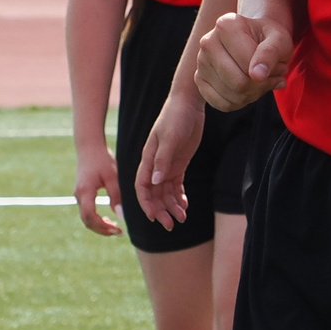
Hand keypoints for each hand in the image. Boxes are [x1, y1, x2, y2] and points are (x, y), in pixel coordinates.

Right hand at [73, 141, 123, 236]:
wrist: (89, 147)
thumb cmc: (102, 159)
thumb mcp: (113, 176)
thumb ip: (116, 196)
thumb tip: (121, 216)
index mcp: (85, 191)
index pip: (90, 216)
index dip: (103, 227)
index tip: (117, 230)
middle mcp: (79, 195)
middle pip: (87, 221)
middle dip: (102, 230)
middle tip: (118, 232)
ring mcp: (78, 195)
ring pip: (86, 218)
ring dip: (99, 226)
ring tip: (115, 228)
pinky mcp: (81, 194)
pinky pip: (87, 212)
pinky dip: (96, 219)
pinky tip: (108, 220)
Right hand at [133, 81, 206, 230]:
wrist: (188, 104)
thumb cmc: (175, 117)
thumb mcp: (169, 138)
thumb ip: (162, 160)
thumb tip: (155, 183)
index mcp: (148, 159)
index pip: (142, 187)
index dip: (146, 203)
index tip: (153, 217)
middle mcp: (155, 165)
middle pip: (154, 194)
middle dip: (161, 210)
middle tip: (170, 225)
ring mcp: (167, 165)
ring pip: (165, 192)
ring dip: (171, 206)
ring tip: (181, 219)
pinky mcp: (179, 164)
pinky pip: (176, 185)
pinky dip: (179, 197)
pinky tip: (185, 207)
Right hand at [198, 10, 290, 112]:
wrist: (255, 39)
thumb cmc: (268, 38)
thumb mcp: (279, 40)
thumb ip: (270, 53)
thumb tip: (257, 76)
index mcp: (226, 25)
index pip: (248, 63)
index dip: (269, 71)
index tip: (280, 65)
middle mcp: (208, 42)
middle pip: (239, 82)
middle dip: (261, 85)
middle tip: (272, 76)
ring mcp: (201, 62)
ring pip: (232, 96)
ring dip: (254, 94)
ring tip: (261, 80)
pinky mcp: (199, 79)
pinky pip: (222, 104)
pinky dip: (240, 102)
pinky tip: (248, 89)